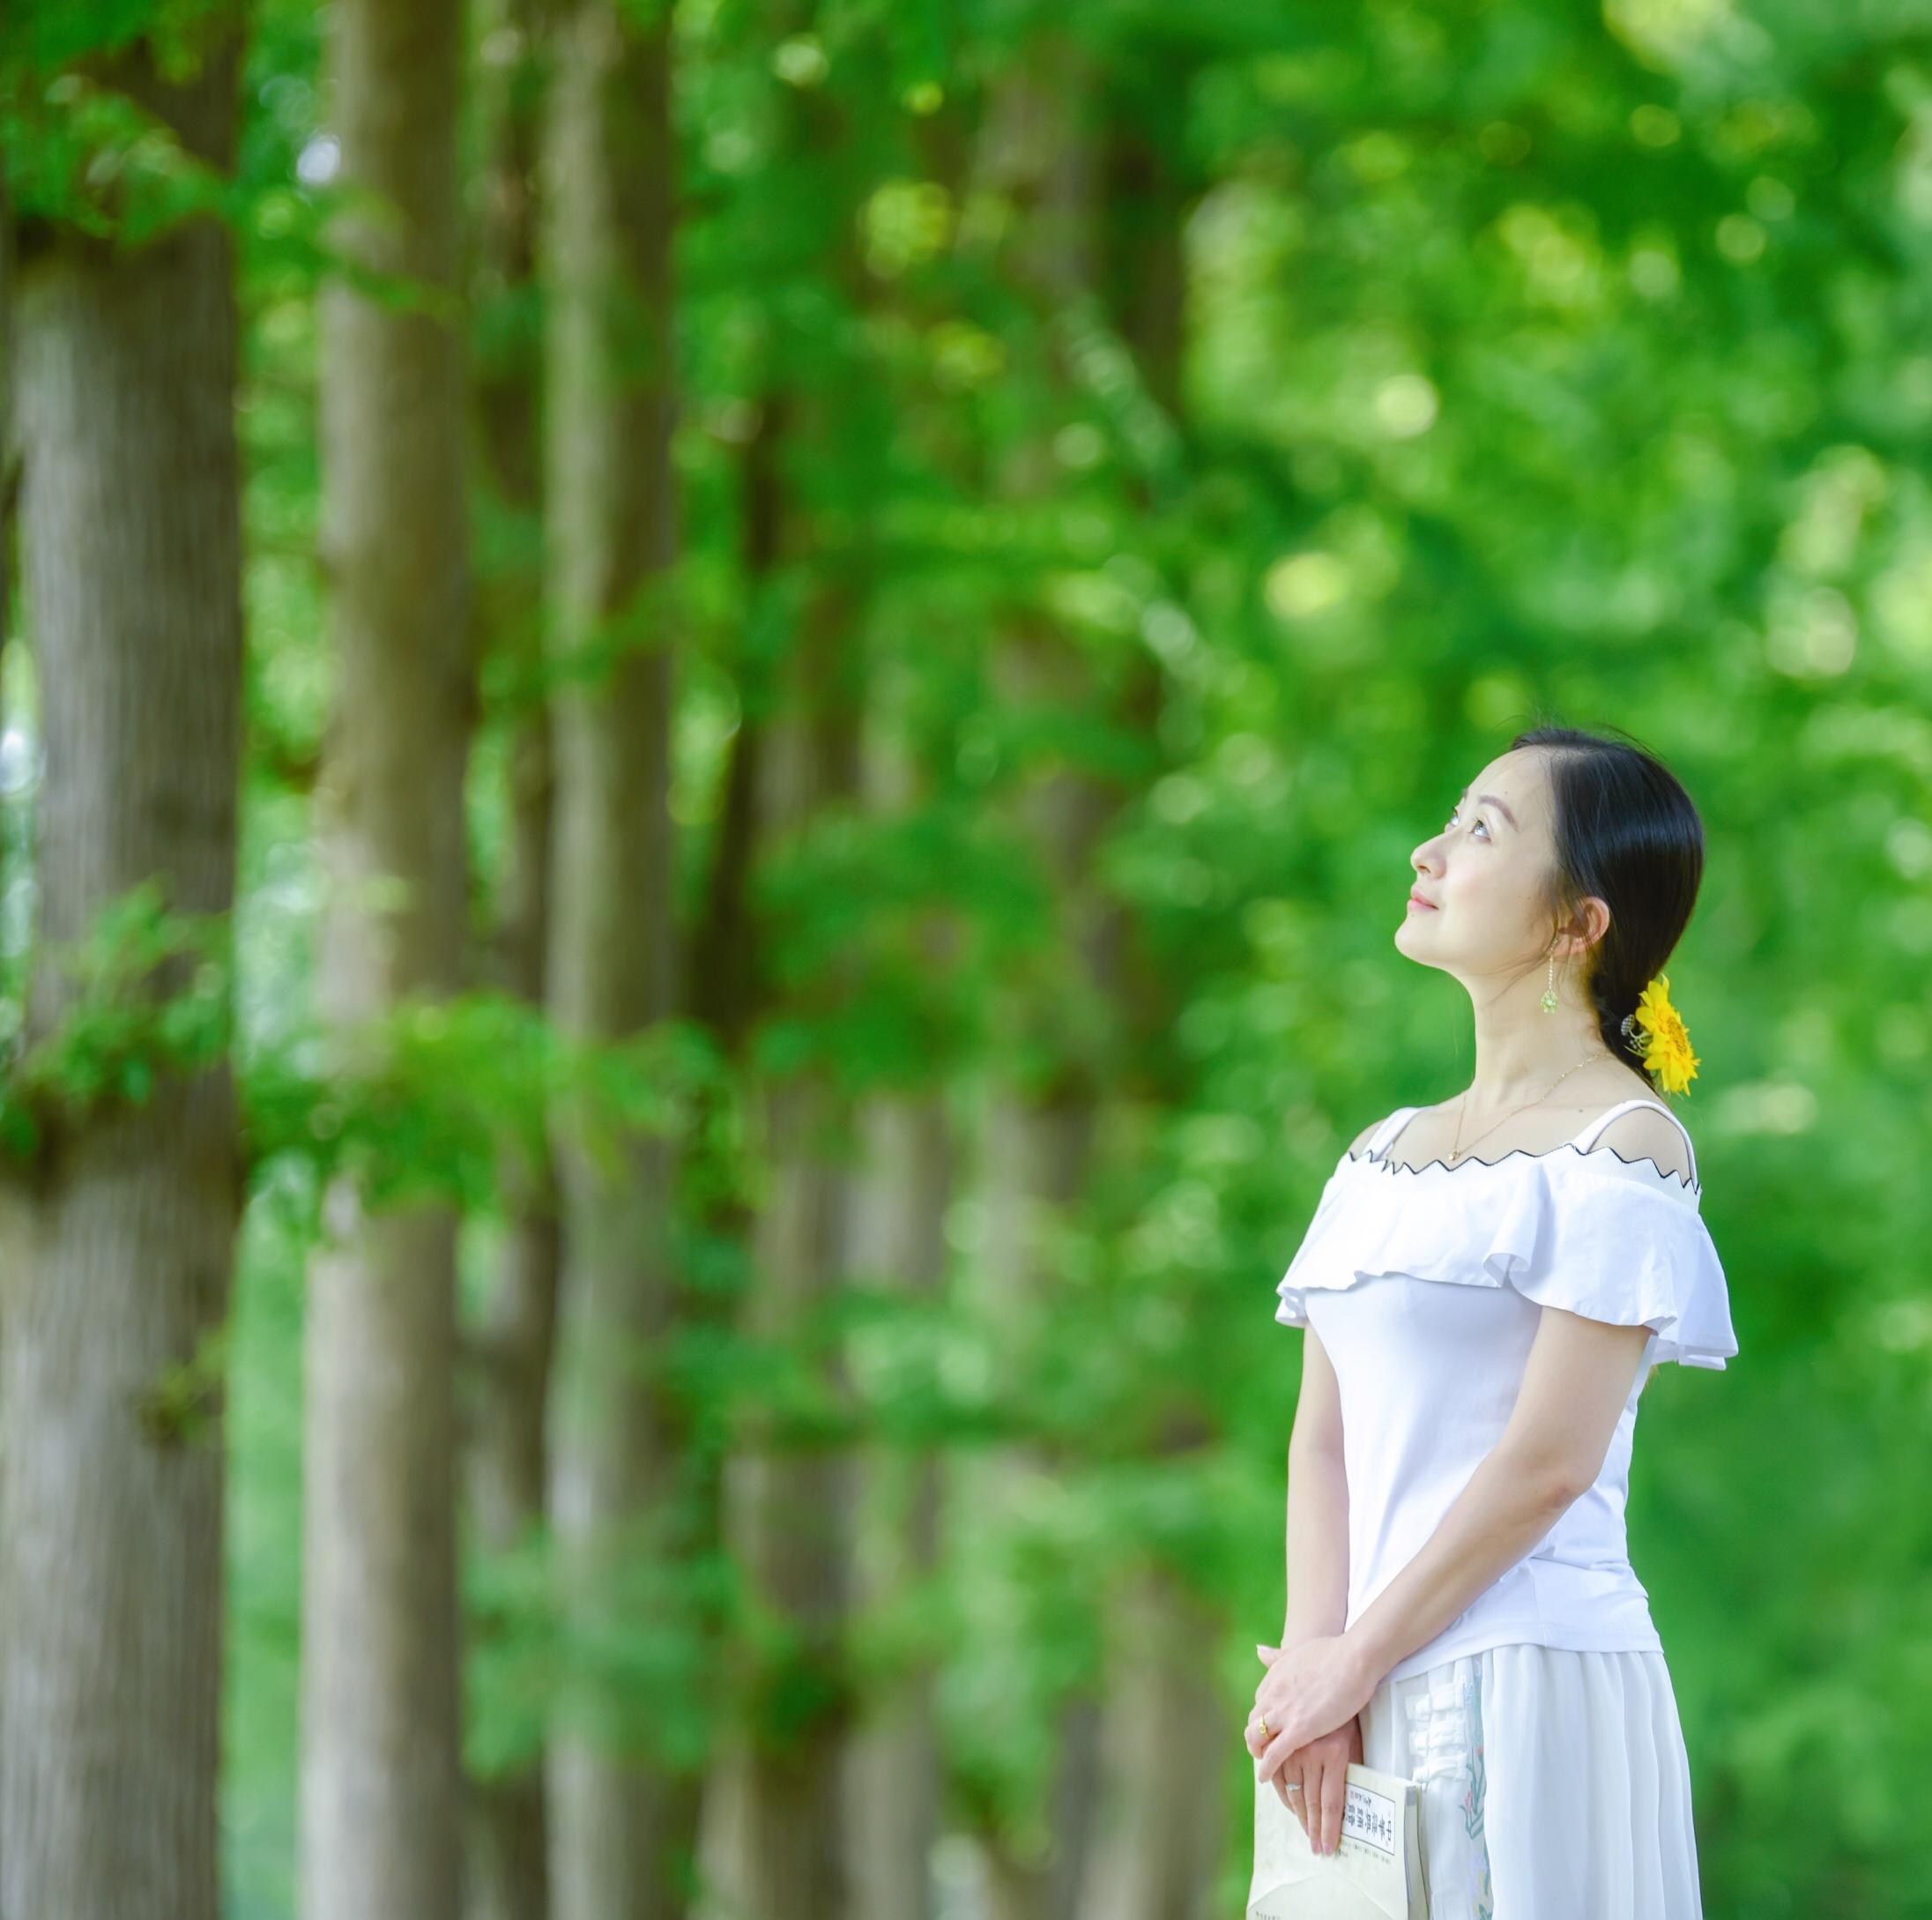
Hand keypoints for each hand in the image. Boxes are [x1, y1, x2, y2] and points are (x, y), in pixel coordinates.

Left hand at [1246, 1635, 1378, 1792]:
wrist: (1353, 1658)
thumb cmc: (1335, 1652)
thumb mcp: (1299, 1650)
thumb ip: (1279, 1654)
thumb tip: (1259, 1651)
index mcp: (1275, 1676)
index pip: (1259, 1702)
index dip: (1263, 1717)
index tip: (1271, 1727)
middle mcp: (1274, 1694)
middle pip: (1254, 1721)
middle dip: (1255, 1736)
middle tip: (1263, 1749)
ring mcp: (1285, 1712)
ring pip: (1257, 1738)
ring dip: (1257, 1752)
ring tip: (1263, 1765)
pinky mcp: (1300, 1729)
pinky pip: (1274, 1753)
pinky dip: (1266, 1767)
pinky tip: (1265, 1777)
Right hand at [1266, 1708, 1362, 1855]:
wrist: (1340, 1662)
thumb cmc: (1352, 1702)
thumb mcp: (1356, 1736)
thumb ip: (1349, 1764)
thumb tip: (1348, 1798)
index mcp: (1336, 1754)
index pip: (1330, 1802)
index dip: (1327, 1828)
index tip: (1326, 1848)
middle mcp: (1312, 1751)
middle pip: (1309, 1799)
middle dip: (1311, 1826)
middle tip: (1314, 1846)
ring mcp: (1294, 1741)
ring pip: (1290, 1786)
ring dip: (1296, 1811)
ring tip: (1303, 1828)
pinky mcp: (1282, 1730)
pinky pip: (1276, 1765)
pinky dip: (1279, 1784)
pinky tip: (1285, 1797)